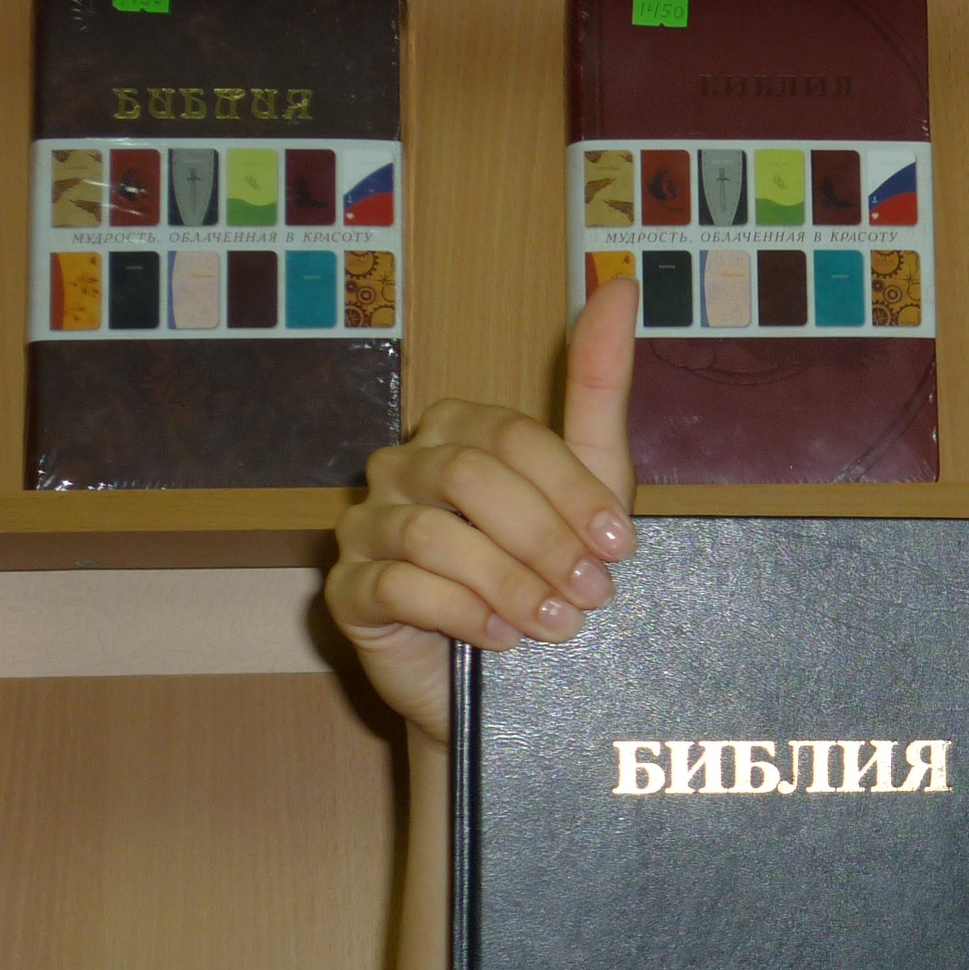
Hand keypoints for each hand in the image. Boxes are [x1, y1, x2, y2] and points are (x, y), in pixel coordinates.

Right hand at [326, 277, 640, 746]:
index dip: (573, 491)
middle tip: (593, 594)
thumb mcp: (591, 485)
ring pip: (433, 535)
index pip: (512, 437)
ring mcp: (365, 525)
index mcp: (458, 430)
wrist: (505, 684)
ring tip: (556, 625)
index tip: (621, 546)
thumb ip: (598, 388)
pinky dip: (462, 613)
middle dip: (545, 539)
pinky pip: (396, 587)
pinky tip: (501, 639)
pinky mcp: (346, 590)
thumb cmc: (546, 574)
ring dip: (509, 582)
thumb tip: (618, 285)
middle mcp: (402, 466)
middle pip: (471, 478)